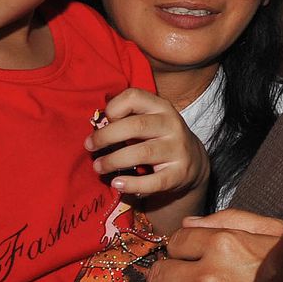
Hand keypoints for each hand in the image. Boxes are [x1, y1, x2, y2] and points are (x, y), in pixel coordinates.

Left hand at [87, 88, 208, 217]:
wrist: (192, 162)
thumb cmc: (158, 138)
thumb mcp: (149, 121)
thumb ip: (126, 120)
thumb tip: (96, 129)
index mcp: (161, 107)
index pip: (134, 97)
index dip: (113, 108)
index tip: (104, 121)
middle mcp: (172, 125)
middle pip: (136, 125)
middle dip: (106, 136)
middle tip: (90, 147)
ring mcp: (177, 149)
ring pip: (142, 153)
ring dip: (114, 161)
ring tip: (98, 167)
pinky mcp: (179, 173)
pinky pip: (154, 181)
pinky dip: (132, 184)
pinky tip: (117, 184)